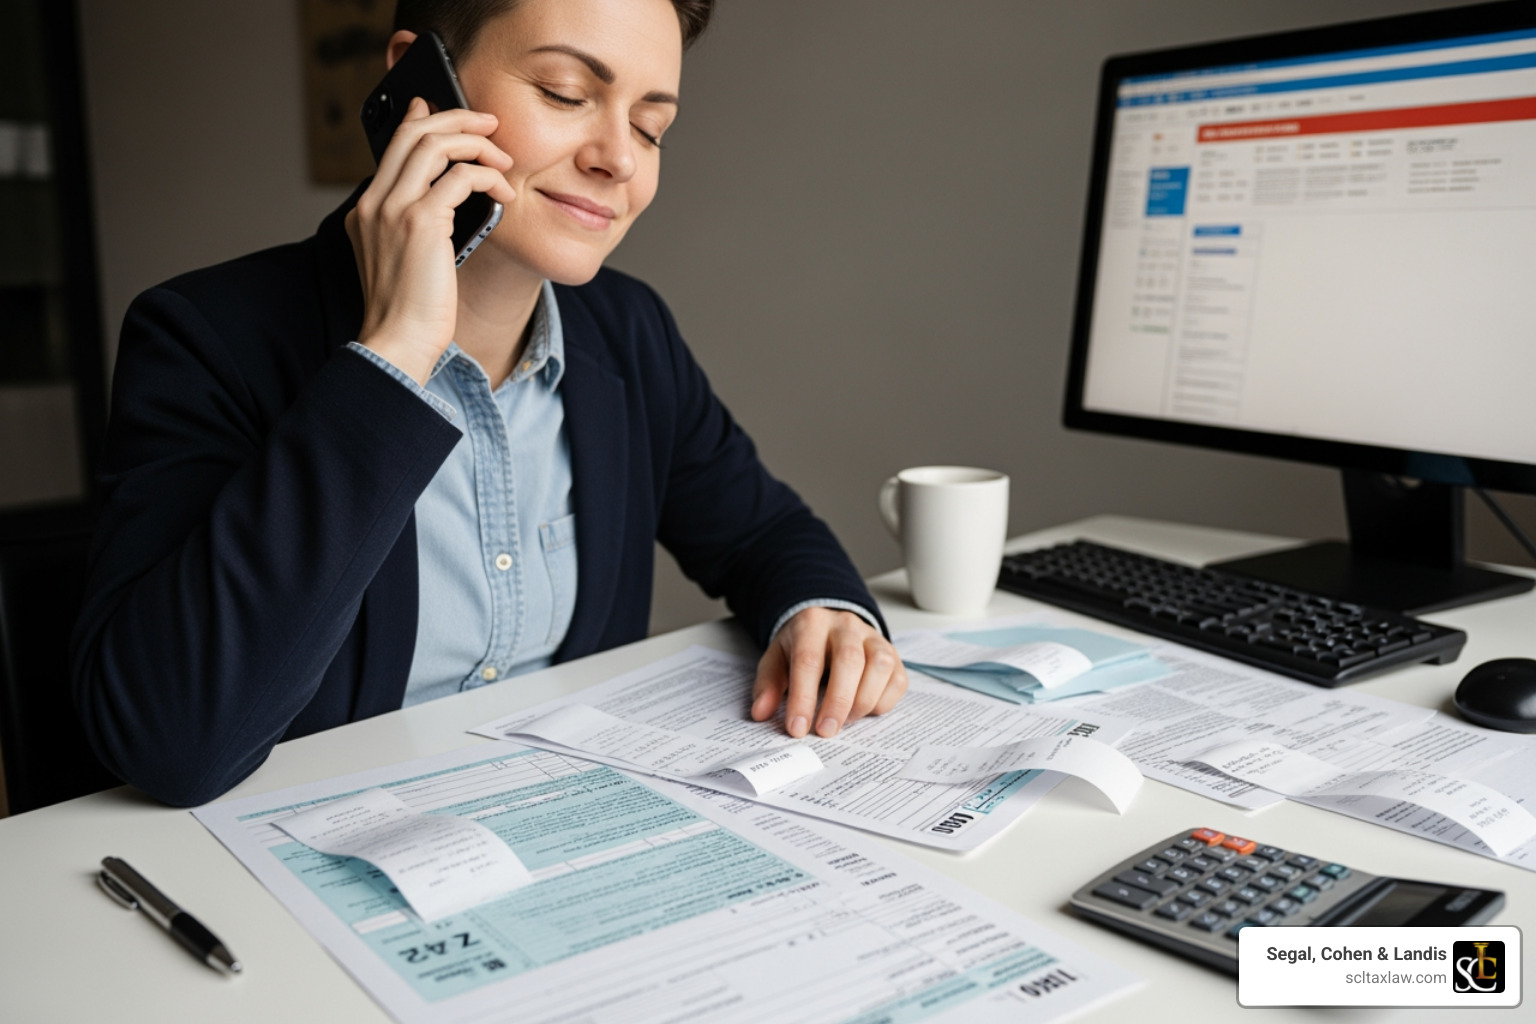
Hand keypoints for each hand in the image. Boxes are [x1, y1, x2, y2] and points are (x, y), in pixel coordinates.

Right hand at [345, 98, 516, 383]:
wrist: (398, 342)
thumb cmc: (410, 314)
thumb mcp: (408, 262)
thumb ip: (417, 227)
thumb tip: (448, 203)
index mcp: (367, 210)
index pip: (395, 145)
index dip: (423, 119)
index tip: (446, 110)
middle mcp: (375, 202)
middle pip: (414, 132)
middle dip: (458, 119)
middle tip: (491, 124)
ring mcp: (394, 209)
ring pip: (436, 145)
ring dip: (478, 144)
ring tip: (504, 160)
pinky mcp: (420, 222)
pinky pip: (460, 177)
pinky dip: (488, 178)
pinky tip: (504, 195)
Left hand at [750, 608, 907, 737]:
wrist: (829, 624)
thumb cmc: (802, 647)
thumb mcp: (777, 659)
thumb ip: (768, 685)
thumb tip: (761, 713)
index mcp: (812, 624)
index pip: (808, 661)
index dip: (803, 698)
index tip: (797, 728)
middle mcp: (846, 626)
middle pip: (849, 661)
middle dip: (837, 702)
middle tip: (825, 731)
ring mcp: (874, 638)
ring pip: (879, 666)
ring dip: (862, 701)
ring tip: (844, 721)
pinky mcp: (893, 655)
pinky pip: (897, 680)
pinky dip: (883, 702)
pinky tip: (864, 712)